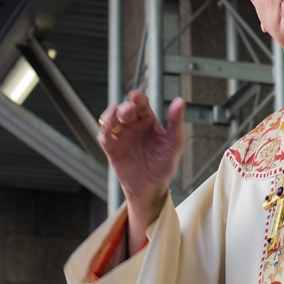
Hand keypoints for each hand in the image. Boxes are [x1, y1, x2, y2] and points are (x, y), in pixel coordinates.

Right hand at [98, 91, 185, 254]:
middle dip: (124, 108)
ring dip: (109, 116)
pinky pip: (104, 137)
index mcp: (148, 121)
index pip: (141, 104)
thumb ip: (175, 121)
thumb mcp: (174, 142)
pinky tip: (107, 131)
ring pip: (110, 120)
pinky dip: (103, 132)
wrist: (152, 186)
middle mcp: (133, 126)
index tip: (135, 96)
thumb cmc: (165, 164)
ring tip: (111, 117)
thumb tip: (180, 100)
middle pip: (125, 110)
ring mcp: (122, 136)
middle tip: (126, 112)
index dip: (137, 98)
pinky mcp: (112, 149)